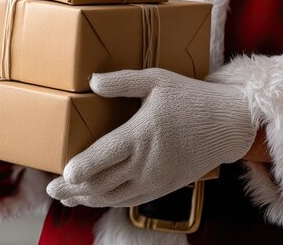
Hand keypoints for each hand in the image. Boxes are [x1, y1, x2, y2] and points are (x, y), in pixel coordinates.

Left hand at [47, 68, 255, 206]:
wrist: (231, 124)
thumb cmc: (192, 98)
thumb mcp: (157, 80)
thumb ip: (122, 81)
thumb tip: (92, 81)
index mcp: (141, 134)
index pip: (104, 157)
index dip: (81, 169)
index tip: (63, 174)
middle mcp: (146, 162)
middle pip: (102, 182)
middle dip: (73, 189)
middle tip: (51, 190)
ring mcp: (155, 178)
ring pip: (113, 196)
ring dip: (87, 199)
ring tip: (66, 197)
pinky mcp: (164, 187)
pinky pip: (130, 200)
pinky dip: (108, 201)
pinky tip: (94, 199)